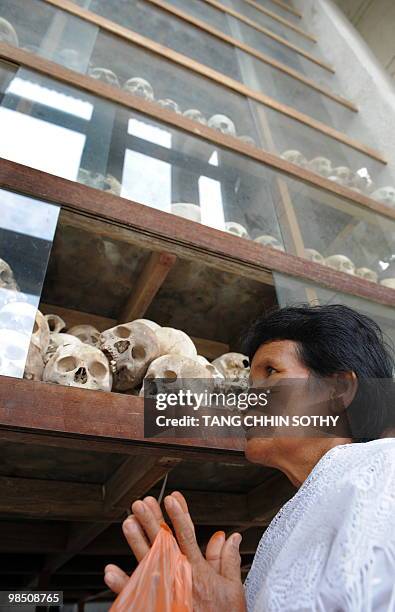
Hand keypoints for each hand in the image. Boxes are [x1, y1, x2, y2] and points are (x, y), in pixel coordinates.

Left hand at [104, 491, 245, 611]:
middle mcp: (179, 577)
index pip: (187, 536)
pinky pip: (135, 594)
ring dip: (136, 542)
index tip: (172, 498)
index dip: (179, 515)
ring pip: (147, 562)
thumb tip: (230, 537)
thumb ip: (228, 559)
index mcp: (198, 570)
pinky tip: (110, 572)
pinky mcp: (156, 606)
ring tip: (128, 523)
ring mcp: (166, 592)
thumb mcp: (232, 588)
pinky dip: (122, 584)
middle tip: (142, 504)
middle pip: (163, 543)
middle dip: (152, 521)